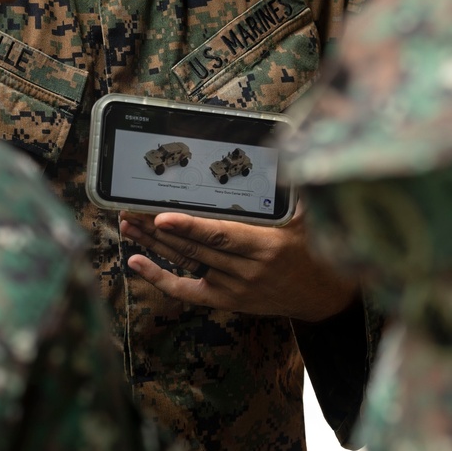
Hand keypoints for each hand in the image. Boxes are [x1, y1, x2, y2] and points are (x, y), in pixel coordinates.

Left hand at [121, 206, 358, 320]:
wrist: (323, 295)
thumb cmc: (315, 249)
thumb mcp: (313, 219)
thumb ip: (300, 190)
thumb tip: (296, 150)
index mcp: (266, 245)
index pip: (220, 235)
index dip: (189, 226)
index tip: (161, 215)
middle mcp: (247, 269)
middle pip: (195, 247)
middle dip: (159, 228)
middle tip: (131, 209)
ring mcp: (234, 287)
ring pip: (187, 262)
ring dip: (154, 243)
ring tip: (128, 224)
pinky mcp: (226, 300)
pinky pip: (186, 291)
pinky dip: (159, 278)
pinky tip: (137, 262)